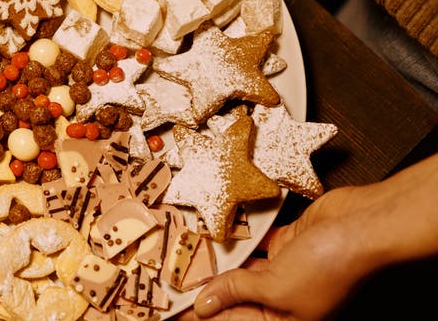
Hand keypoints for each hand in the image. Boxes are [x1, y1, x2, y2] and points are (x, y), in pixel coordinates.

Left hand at [180, 152, 437, 320]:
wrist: (363, 224)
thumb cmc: (330, 264)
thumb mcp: (274, 287)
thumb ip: (236, 291)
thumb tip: (205, 305)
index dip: (206, 314)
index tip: (173, 308)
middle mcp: (287, 299)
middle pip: (237, 297)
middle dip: (208, 288)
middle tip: (173, 276)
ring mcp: (288, 270)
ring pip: (244, 270)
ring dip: (221, 263)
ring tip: (187, 255)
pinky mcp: (290, 243)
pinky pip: (257, 244)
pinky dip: (240, 240)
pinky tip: (216, 235)